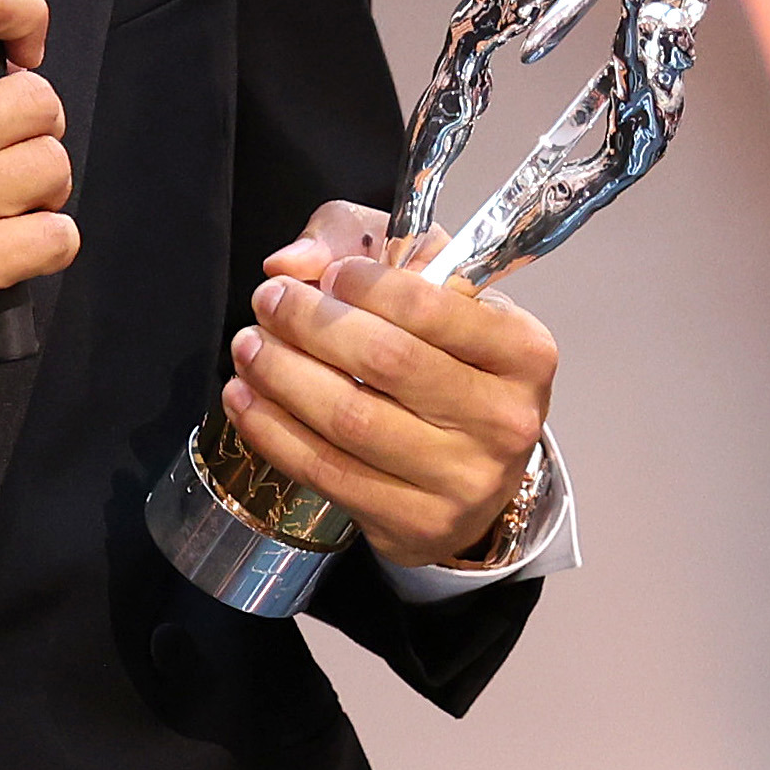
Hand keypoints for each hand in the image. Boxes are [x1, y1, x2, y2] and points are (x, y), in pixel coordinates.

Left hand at [222, 200, 557, 570]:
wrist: (475, 474)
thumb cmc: (450, 365)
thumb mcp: (431, 289)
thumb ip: (364, 246)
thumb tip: (293, 261)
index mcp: (524, 351)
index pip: (431, 305)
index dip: (366, 283)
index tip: (327, 274)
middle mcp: (505, 419)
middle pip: (386, 360)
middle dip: (310, 323)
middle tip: (268, 302)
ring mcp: (463, 480)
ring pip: (350, 419)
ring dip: (281, 376)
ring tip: (248, 347)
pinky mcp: (417, 523)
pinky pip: (327, 471)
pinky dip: (273, 431)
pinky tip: (245, 399)